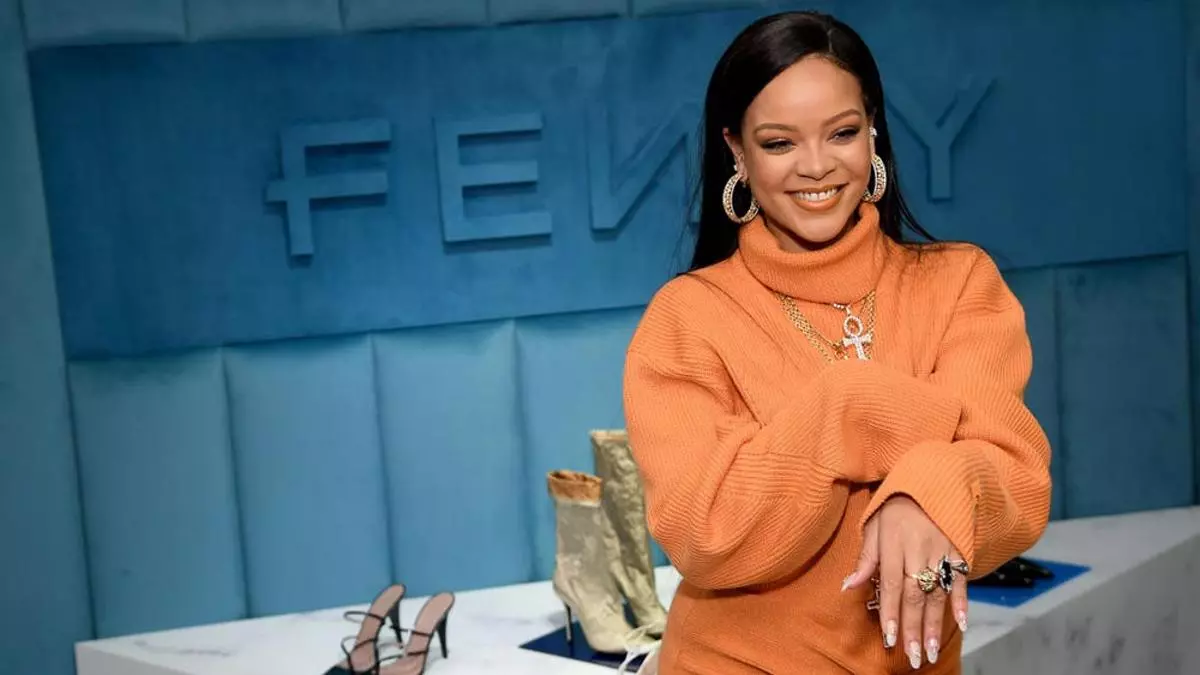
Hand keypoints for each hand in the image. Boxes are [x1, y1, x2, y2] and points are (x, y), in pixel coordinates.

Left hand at [842, 496, 968, 668]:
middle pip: (915, 595)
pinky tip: (961, 624)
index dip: (891, 612)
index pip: (892, 584)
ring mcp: (941, 552)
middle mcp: (918, 551)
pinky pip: (961, 580)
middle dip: (912, 628)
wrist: (933, 480)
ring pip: (937, 593)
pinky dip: (962, 603)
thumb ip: (865, 558)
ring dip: (934, 624)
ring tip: (929, 650)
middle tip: (911, 656)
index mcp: (894, 544)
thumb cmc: (896, 507)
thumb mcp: (873, 525)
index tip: (890, 638)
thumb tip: (847, 586)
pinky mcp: (959, 552)